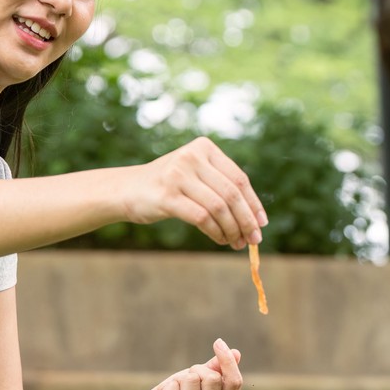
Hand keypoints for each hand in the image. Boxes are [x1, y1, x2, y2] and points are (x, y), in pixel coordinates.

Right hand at [124, 137, 268, 248]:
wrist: (127, 189)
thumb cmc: (168, 186)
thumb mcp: (195, 175)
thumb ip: (221, 186)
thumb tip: (255, 218)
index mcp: (204, 147)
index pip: (239, 178)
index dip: (253, 203)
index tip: (262, 223)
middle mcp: (192, 156)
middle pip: (232, 193)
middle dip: (246, 220)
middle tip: (254, 240)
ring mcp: (178, 175)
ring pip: (219, 207)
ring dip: (232, 229)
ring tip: (236, 243)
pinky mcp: (167, 196)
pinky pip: (202, 218)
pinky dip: (216, 232)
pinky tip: (220, 239)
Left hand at [125, 338, 243, 389]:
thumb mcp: (198, 380)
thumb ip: (216, 369)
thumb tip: (237, 353)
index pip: (234, 382)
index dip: (228, 361)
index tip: (218, 342)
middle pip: (212, 378)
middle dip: (195, 370)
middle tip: (184, 381)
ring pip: (191, 380)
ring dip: (178, 380)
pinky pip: (173, 387)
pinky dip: (165, 387)